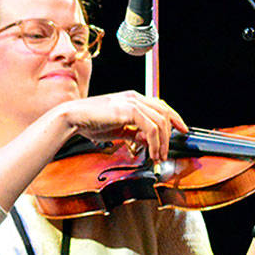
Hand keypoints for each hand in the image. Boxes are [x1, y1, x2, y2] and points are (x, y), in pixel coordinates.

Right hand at [58, 91, 187, 161]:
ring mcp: (133, 103)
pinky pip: (151, 128)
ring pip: (160, 122)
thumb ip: (133, 133)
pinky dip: (154, 142)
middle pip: (164, 113)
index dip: (174, 118)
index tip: (181, 130)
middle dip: (170, 135)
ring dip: (162, 142)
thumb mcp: (117, 130)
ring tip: (158, 156)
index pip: (160, 106)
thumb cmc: (89, 122)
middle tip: (166, 153)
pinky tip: (151, 152)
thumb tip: (146, 141)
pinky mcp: (129, 111)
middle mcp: (135, 98)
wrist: (73, 117)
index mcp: (132, 99)